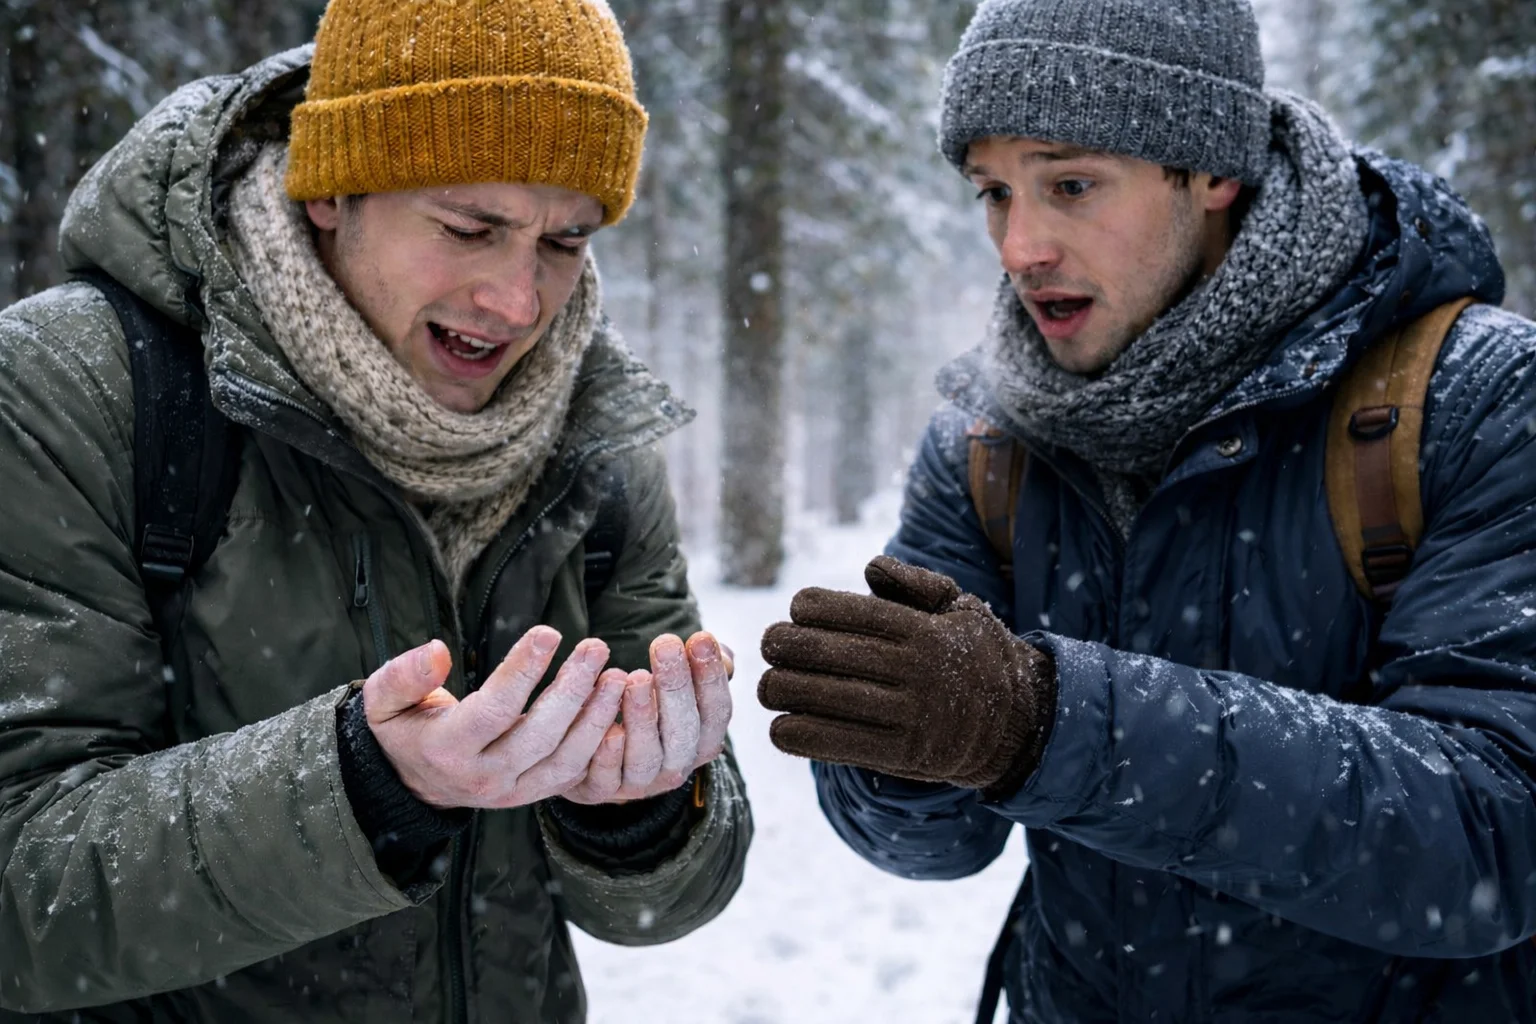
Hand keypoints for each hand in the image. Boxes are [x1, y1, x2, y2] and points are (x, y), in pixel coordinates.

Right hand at [363, 627, 626, 809]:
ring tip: (618, 676)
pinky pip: (574, 775)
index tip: (549, 632)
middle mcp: (483, 777)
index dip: (523, 670)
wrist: (412, 782)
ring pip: (564, 759)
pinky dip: (600, 744)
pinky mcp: (533, 795)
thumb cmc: (403, 728)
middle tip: (597, 647)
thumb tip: (437, 650)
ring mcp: (512, 792)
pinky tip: (618, 709)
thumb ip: (404, 675)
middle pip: (538, 735)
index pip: (493, 709)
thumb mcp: (383, 701)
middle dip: (572, 689)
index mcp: (446, 750)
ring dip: (597, 717)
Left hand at [562, 631, 733, 804]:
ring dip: (642, 716)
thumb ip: (697, 666)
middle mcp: (677, 765)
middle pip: (683, 730)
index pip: (716, 711)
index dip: (711, 677)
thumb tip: (711, 645)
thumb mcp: (679, 689)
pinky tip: (607, 728)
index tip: (701, 638)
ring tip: (636, 677)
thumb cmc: (651, 712)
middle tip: (665, 644)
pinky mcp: (603, 789)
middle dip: (676, 685)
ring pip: (646, 755)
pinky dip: (608, 754)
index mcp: (703, 740)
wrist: (602, 758)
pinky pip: (607, 777)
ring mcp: (642, 782)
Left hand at [758, 555, 1055, 795]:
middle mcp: (917, 672)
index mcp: (925, 631)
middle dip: (786, 647)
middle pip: (830, 654)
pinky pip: (838, 744)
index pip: (854, 613)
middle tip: (768, 645)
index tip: (796, 610)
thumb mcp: (960, 608)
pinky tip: (781, 728)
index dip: (813, 608)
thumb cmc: (976, 657)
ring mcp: (910, 716)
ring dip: (784, 691)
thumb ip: (915, 583)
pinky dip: (800, 736)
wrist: (1017, 725)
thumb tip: (870, 568)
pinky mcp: (903, 755)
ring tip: (768, 687)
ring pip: (827, 700)